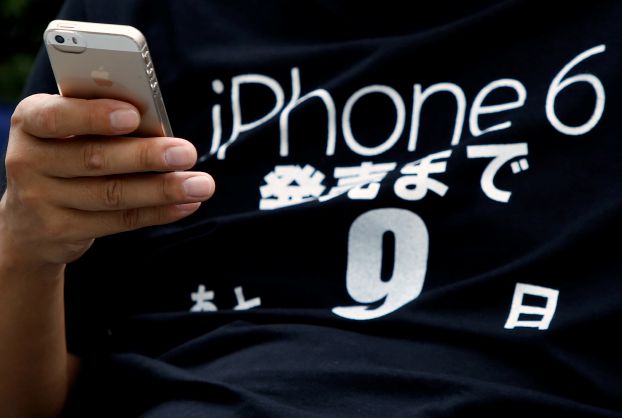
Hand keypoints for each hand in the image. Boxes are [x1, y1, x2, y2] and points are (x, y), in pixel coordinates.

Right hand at [0, 93, 214, 267]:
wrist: (28, 218)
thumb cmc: (65, 155)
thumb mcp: (70, 131)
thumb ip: (102, 123)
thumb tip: (158, 128)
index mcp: (30, 122)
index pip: (56, 117)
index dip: (94, 116)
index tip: (133, 115)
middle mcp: (27, 160)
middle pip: (94, 159)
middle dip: (146, 156)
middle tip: (187, 152)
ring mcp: (41, 201)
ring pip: (112, 194)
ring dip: (163, 189)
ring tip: (202, 184)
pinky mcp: (63, 231)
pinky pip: (119, 221)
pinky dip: (158, 212)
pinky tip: (187, 204)